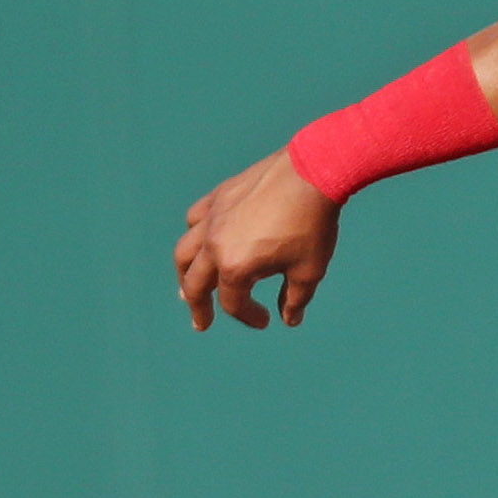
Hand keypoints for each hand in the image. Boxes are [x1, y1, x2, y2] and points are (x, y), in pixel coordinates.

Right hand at [176, 148, 341, 332]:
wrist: (311, 175)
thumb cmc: (312, 226)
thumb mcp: (309, 271)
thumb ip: (294, 300)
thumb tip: (288, 320)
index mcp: (235, 267)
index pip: (233, 303)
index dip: (250, 317)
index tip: (266, 321)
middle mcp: (214, 244)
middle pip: (195, 283)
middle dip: (198, 307)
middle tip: (202, 322)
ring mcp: (212, 218)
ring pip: (185, 252)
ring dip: (185, 274)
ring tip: (189, 288)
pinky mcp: (217, 197)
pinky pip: (195, 220)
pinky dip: (194, 236)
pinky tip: (202, 242)